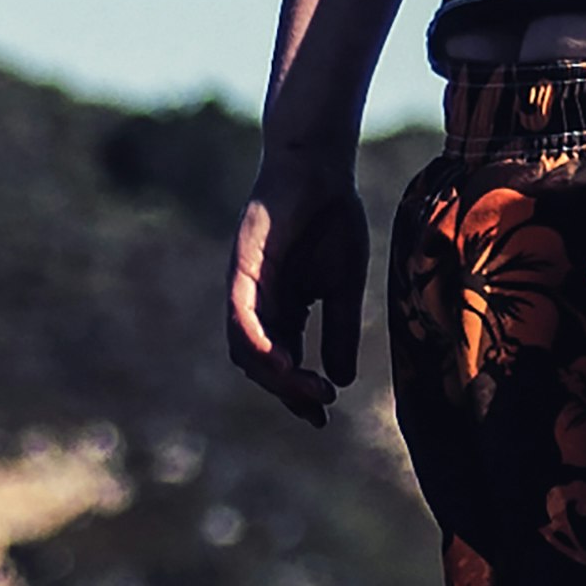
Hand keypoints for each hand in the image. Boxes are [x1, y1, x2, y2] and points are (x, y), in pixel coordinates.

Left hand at [227, 159, 366, 429]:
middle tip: (320, 404)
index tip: (322, 417)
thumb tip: (342, 379)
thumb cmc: (333, 219)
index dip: (298, 392)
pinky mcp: (242, 268)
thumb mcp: (344, 286)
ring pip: (245, 347)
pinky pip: (240, 315)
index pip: (283, 362)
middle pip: (261, 363)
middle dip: (288, 390)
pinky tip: (277, 361)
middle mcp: (259, 304)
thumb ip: (340, 331)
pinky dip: (256, 342)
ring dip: (273, 375)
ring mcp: (247, 287)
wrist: (321, 169)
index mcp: (284, 309)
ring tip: (306, 388)